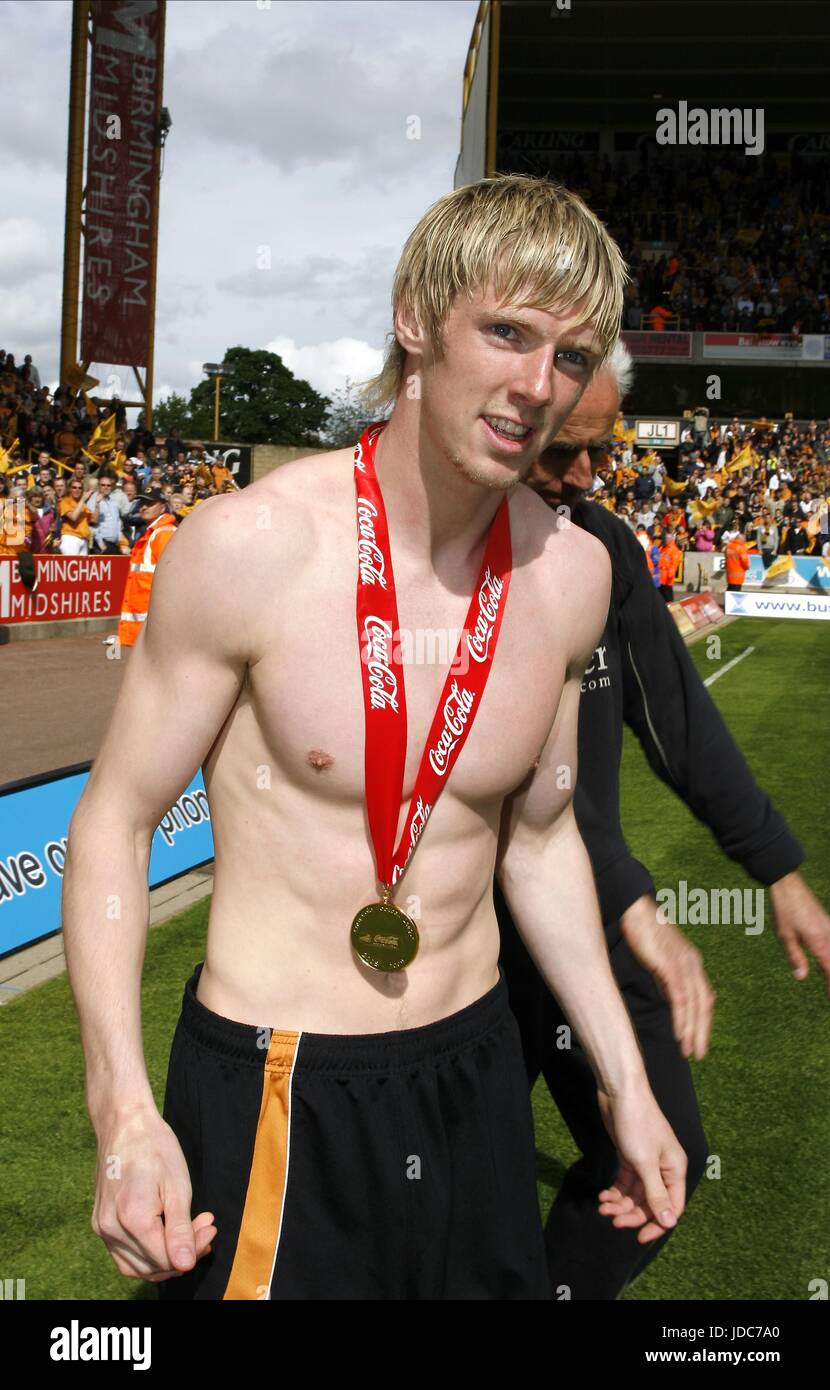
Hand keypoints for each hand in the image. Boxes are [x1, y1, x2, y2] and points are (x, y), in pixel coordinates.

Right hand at [91, 1104, 215, 1282]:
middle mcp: (111, 1229)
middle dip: (183, 1254)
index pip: (167, 1259)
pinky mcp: (99, 1224)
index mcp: (132, 1219)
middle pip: (152, 1265)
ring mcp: (102, 1228)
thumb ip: (180, 1230)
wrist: (125, 1125)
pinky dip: (146, 1254)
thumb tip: (185, 1265)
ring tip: (189, 1234)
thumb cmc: (154, 1149)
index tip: (210, 1227)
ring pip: (136, 1266)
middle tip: (205, 1229)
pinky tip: (165, 1236)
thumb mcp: (178, 1187)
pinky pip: (124, 1255)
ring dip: (165, 1258)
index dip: (193, 1250)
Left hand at [596, 1083, 686, 1242]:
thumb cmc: (637, 1123)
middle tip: (612, 1220)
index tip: (638, 1237)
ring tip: (602, 1207)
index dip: (657, 1224)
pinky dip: (615, 1191)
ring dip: (620, 1204)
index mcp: (675, 1170)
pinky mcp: (630, 1156)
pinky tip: (603, 1196)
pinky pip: (625, 1182)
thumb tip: (669, 1223)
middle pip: (651, 1203)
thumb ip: (656, 1194)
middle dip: (632, 1214)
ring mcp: (646, 1162)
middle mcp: (663, 1169)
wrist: (619, 1091)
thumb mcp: (645, 1162)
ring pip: (635, 1194)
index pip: (671, 1208)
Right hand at [620, 894, 714, 1059]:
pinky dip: (682, 1017)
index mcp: (692, 963)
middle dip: (703, 1031)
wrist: (635, 910)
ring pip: (695, 1004)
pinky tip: (680, 1034)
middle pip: (704, 1004)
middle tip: (699, 1054)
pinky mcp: (671, 965)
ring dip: (693, 1030)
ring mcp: (684, 964)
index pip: (704, 998)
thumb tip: (671, 1000)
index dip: (703, 1021)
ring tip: (689, 1051)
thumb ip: (667, 980)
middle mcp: (693, 964)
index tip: (699, 1041)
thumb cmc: (644, 932)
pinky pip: (681, 996)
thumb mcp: (660, 959)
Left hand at [770, 871, 829, 997]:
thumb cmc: (784, 910)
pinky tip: (827, 961)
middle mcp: (829, 936)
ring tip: (828, 984)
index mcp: (819, 942)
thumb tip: (801, 978)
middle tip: (829, 995)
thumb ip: (795, 957)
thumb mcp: (784, 936)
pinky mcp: (828, 924)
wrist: (788, 885)